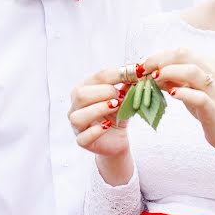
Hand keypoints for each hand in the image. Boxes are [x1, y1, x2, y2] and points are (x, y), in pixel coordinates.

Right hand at [68, 68, 132, 184]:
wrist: (117, 139)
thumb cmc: (116, 115)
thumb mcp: (123, 98)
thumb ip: (127, 85)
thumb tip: (138, 72)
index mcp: (84, 90)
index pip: (96, 78)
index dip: (115, 75)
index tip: (133, 76)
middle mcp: (76, 106)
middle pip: (80, 94)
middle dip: (104, 92)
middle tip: (120, 97)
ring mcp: (76, 125)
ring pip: (78, 116)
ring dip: (99, 109)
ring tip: (115, 108)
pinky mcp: (82, 141)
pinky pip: (83, 137)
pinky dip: (96, 131)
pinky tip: (108, 126)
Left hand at [143, 48, 214, 169]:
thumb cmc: (211, 109)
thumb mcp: (192, 90)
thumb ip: (176, 79)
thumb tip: (153, 73)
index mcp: (209, 63)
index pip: (181, 52)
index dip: (159, 56)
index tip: (143, 66)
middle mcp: (214, 72)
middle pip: (184, 55)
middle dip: (159, 60)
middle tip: (144, 71)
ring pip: (192, 71)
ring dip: (169, 72)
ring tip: (154, 80)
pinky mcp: (214, 108)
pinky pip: (198, 96)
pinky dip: (183, 93)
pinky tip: (171, 94)